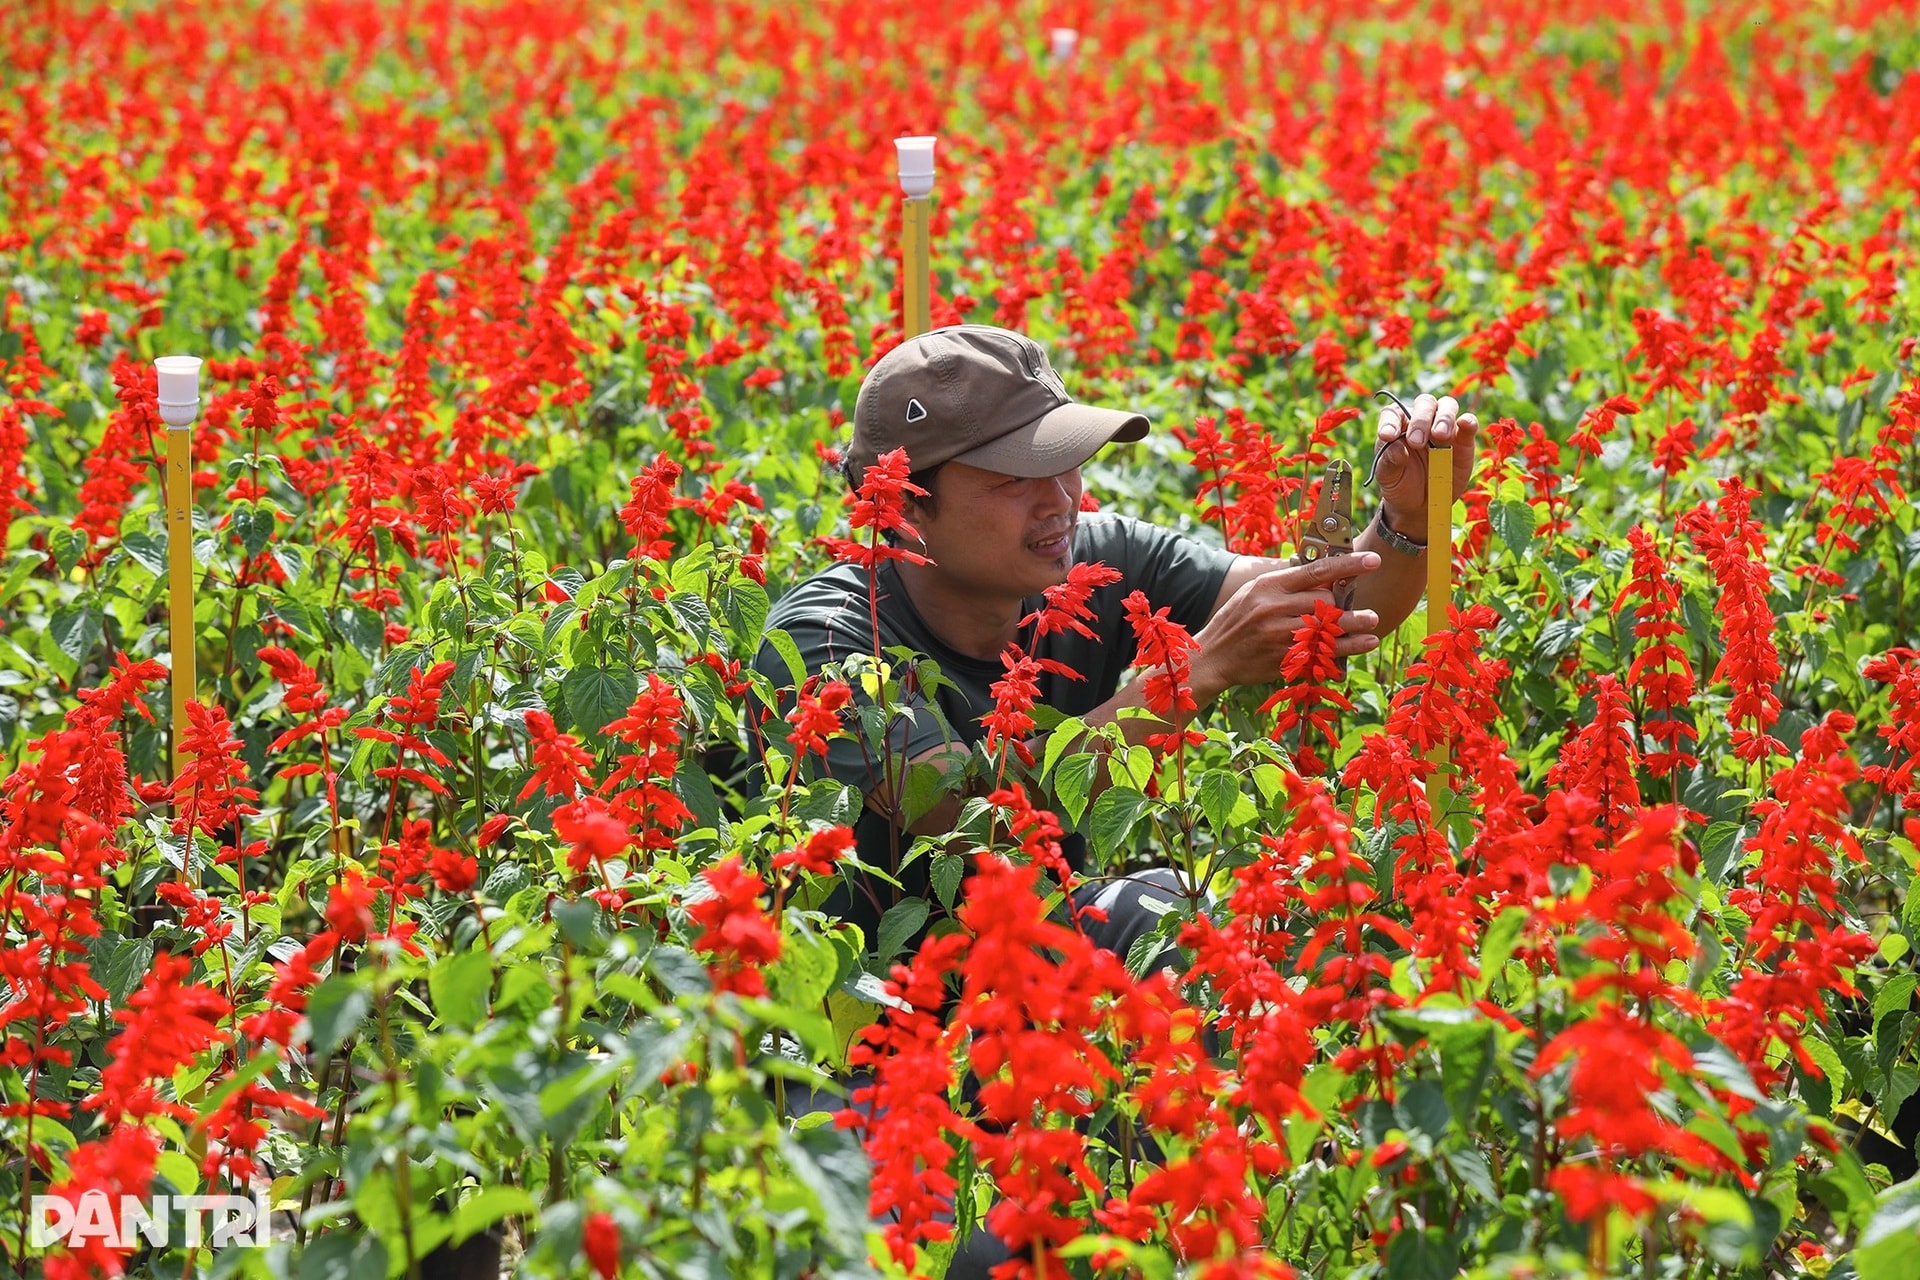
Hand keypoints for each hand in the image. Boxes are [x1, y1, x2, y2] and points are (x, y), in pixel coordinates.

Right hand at [1191, 552, 1383, 702]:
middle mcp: (1275, 608)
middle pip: (1326, 601)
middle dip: (1340, 604)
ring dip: (1356, 624)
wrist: (1212, 656)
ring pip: (1330, 628)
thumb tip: (1323, 573)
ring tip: (1372, 621)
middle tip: (1350, 606)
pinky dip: (1348, 648)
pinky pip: (1324, 652)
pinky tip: (1365, 642)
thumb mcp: (1254, 592)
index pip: (1316, 570)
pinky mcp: (1284, 658)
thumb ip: (1286, 583)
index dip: (1348, 565)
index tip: (1372, 560)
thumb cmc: (1236, 620)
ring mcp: (1280, 636)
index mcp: (1269, 586)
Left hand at [1373, 393, 1478, 526]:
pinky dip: (1468, 421)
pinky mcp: (1463, 440)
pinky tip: (1465, 424)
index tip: (1387, 436)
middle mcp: (1422, 420)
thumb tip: (1397, 448)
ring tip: (1440, 436)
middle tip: (1416, 442)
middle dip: (1420, 420)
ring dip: (1443, 418)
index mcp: (1398, 425)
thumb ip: (1389, 462)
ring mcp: (1444, 428)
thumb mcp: (1388, 477)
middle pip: (1424, 404)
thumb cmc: (1400, 483)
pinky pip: (1468, 423)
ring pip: (1447, 406)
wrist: (1420, 504)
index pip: (1393, 413)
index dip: (1390, 422)